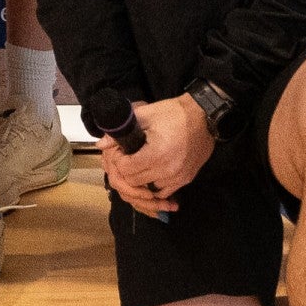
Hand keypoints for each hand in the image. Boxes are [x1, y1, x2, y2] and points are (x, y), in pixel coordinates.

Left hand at [98, 94, 210, 212]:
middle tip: (128, 157)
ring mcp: (178, 177)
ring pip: (148, 190)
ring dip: (140, 181)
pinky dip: (155, 186)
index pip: (126, 170)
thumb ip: (121, 130)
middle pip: (135, 182)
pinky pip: (164, 192)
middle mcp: (167, 170)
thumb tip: (101, 144)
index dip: (118, 160)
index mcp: (156, 154)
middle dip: (126, 171)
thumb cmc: (175, 113)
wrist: (204, 117)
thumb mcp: (146, 114)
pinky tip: (152, 173)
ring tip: (139, 165)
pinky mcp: (186, 179)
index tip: (121, 151)